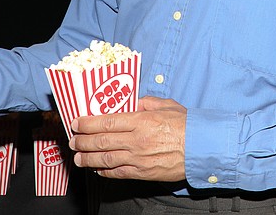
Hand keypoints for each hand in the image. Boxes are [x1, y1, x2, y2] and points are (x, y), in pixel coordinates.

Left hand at [69, 96, 185, 181]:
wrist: (203, 148)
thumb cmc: (187, 125)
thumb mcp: (166, 105)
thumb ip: (146, 102)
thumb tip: (131, 102)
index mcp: (141, 120)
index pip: (107, 121)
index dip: (88, 123)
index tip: (77, 122)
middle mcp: (137, 140)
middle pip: (101, 141)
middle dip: (83, 140)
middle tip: (73, 140)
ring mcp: (139, 158)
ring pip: (106, 159)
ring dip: (88, 158)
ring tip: (78, 157)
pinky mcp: (144, 173)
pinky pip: (118, 173)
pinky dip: (105, 171)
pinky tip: (97, 168)